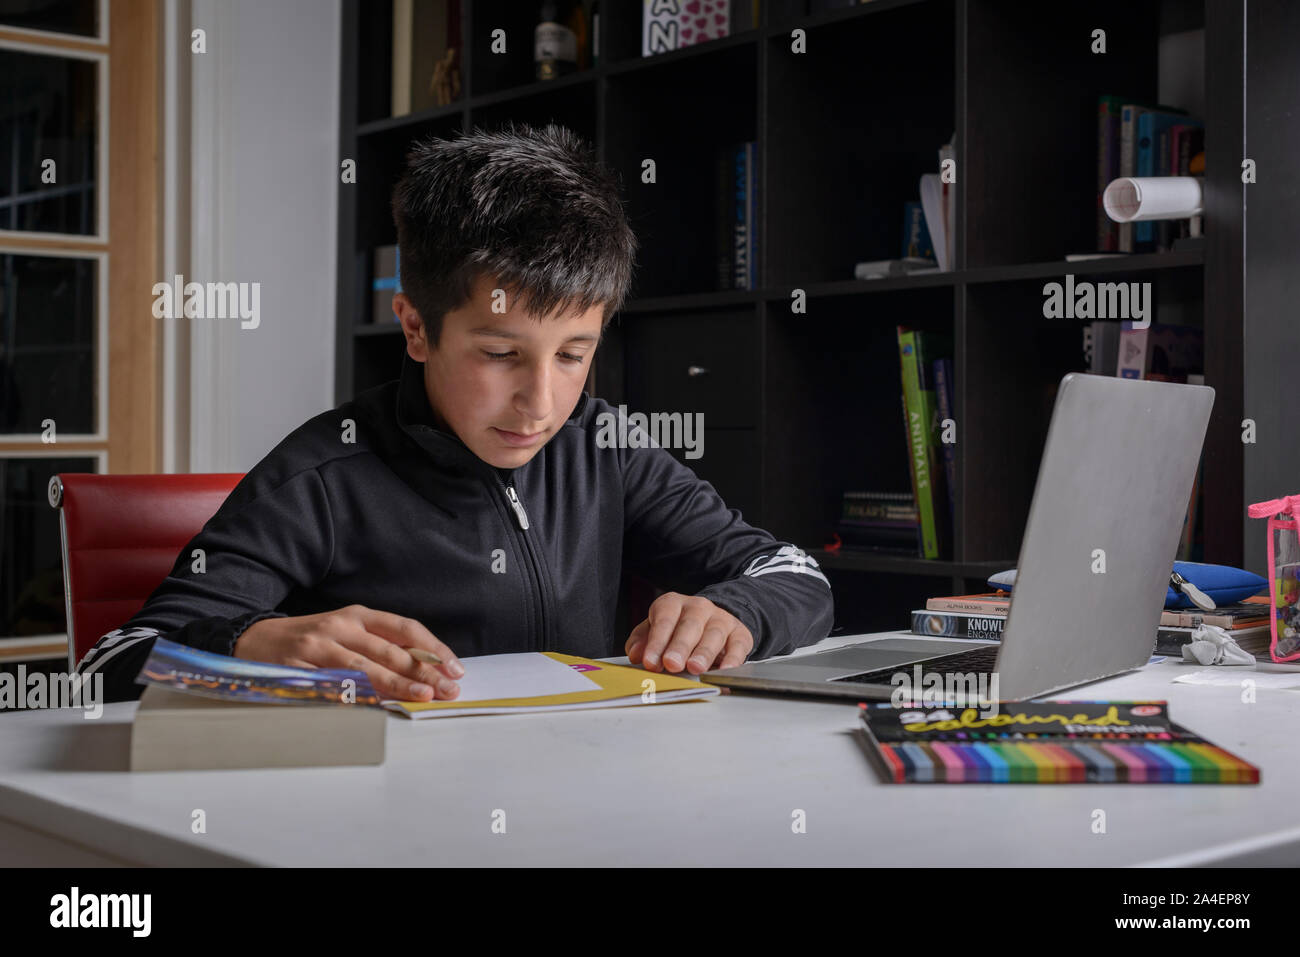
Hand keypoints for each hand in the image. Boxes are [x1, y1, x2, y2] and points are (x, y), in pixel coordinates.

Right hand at [234, 604, 463, 701]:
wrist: (253, 640)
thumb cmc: (310, 640)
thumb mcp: (346, 632)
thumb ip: (380, 646)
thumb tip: (426, 671)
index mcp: (358, 615)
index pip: (405, 628)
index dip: (432, 648)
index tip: (455, 667)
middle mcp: (340, 625)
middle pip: (390, 649)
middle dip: (424, 671)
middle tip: (448, 688)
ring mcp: (318, 646)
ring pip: (366, 667)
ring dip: (398, 684)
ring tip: (423, 697)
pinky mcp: (299, 667)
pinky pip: (334, 686)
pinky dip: (359, 698)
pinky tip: (378, 707)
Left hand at [624, 592, 753, 674]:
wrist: (714, 619)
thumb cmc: (679, 628)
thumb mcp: (657, 629)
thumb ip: (643, 640)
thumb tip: (636, 655)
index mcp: (673, 604)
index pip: (664, 620)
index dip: (656, 642)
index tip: (650, 662)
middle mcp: (698, 608)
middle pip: (689, 626)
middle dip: (680, 646)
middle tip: (671, 664)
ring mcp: (721, 619)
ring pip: (713, 634)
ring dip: (704, 652)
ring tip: (695, 668)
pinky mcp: (740, 633)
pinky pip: (737, 645)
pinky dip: (732, 659)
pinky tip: (724, 670)